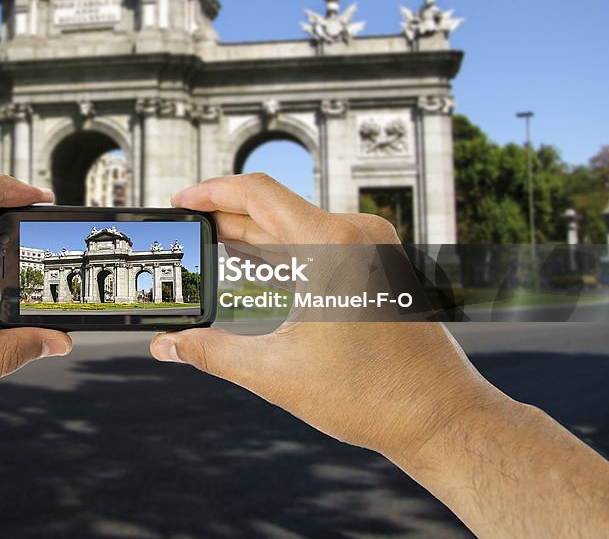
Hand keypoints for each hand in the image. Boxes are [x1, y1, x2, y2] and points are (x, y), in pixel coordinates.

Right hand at [149, 173, 496, 460]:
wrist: (441, 417)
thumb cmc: (375, 396)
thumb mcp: (276, 372)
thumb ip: (212, 352)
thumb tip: (167, 345)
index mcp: (333, 244)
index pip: (258, 193)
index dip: (212, 192)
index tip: (181, 200)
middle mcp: (356, 233)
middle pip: (274, 208)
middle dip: (225, 219)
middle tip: (187, 233)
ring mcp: (371, 247)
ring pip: (296, 227)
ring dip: (252, 237)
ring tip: (211, 248)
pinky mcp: (377, 264)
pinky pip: (318, 243)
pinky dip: (282, 252)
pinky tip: (253, 266)